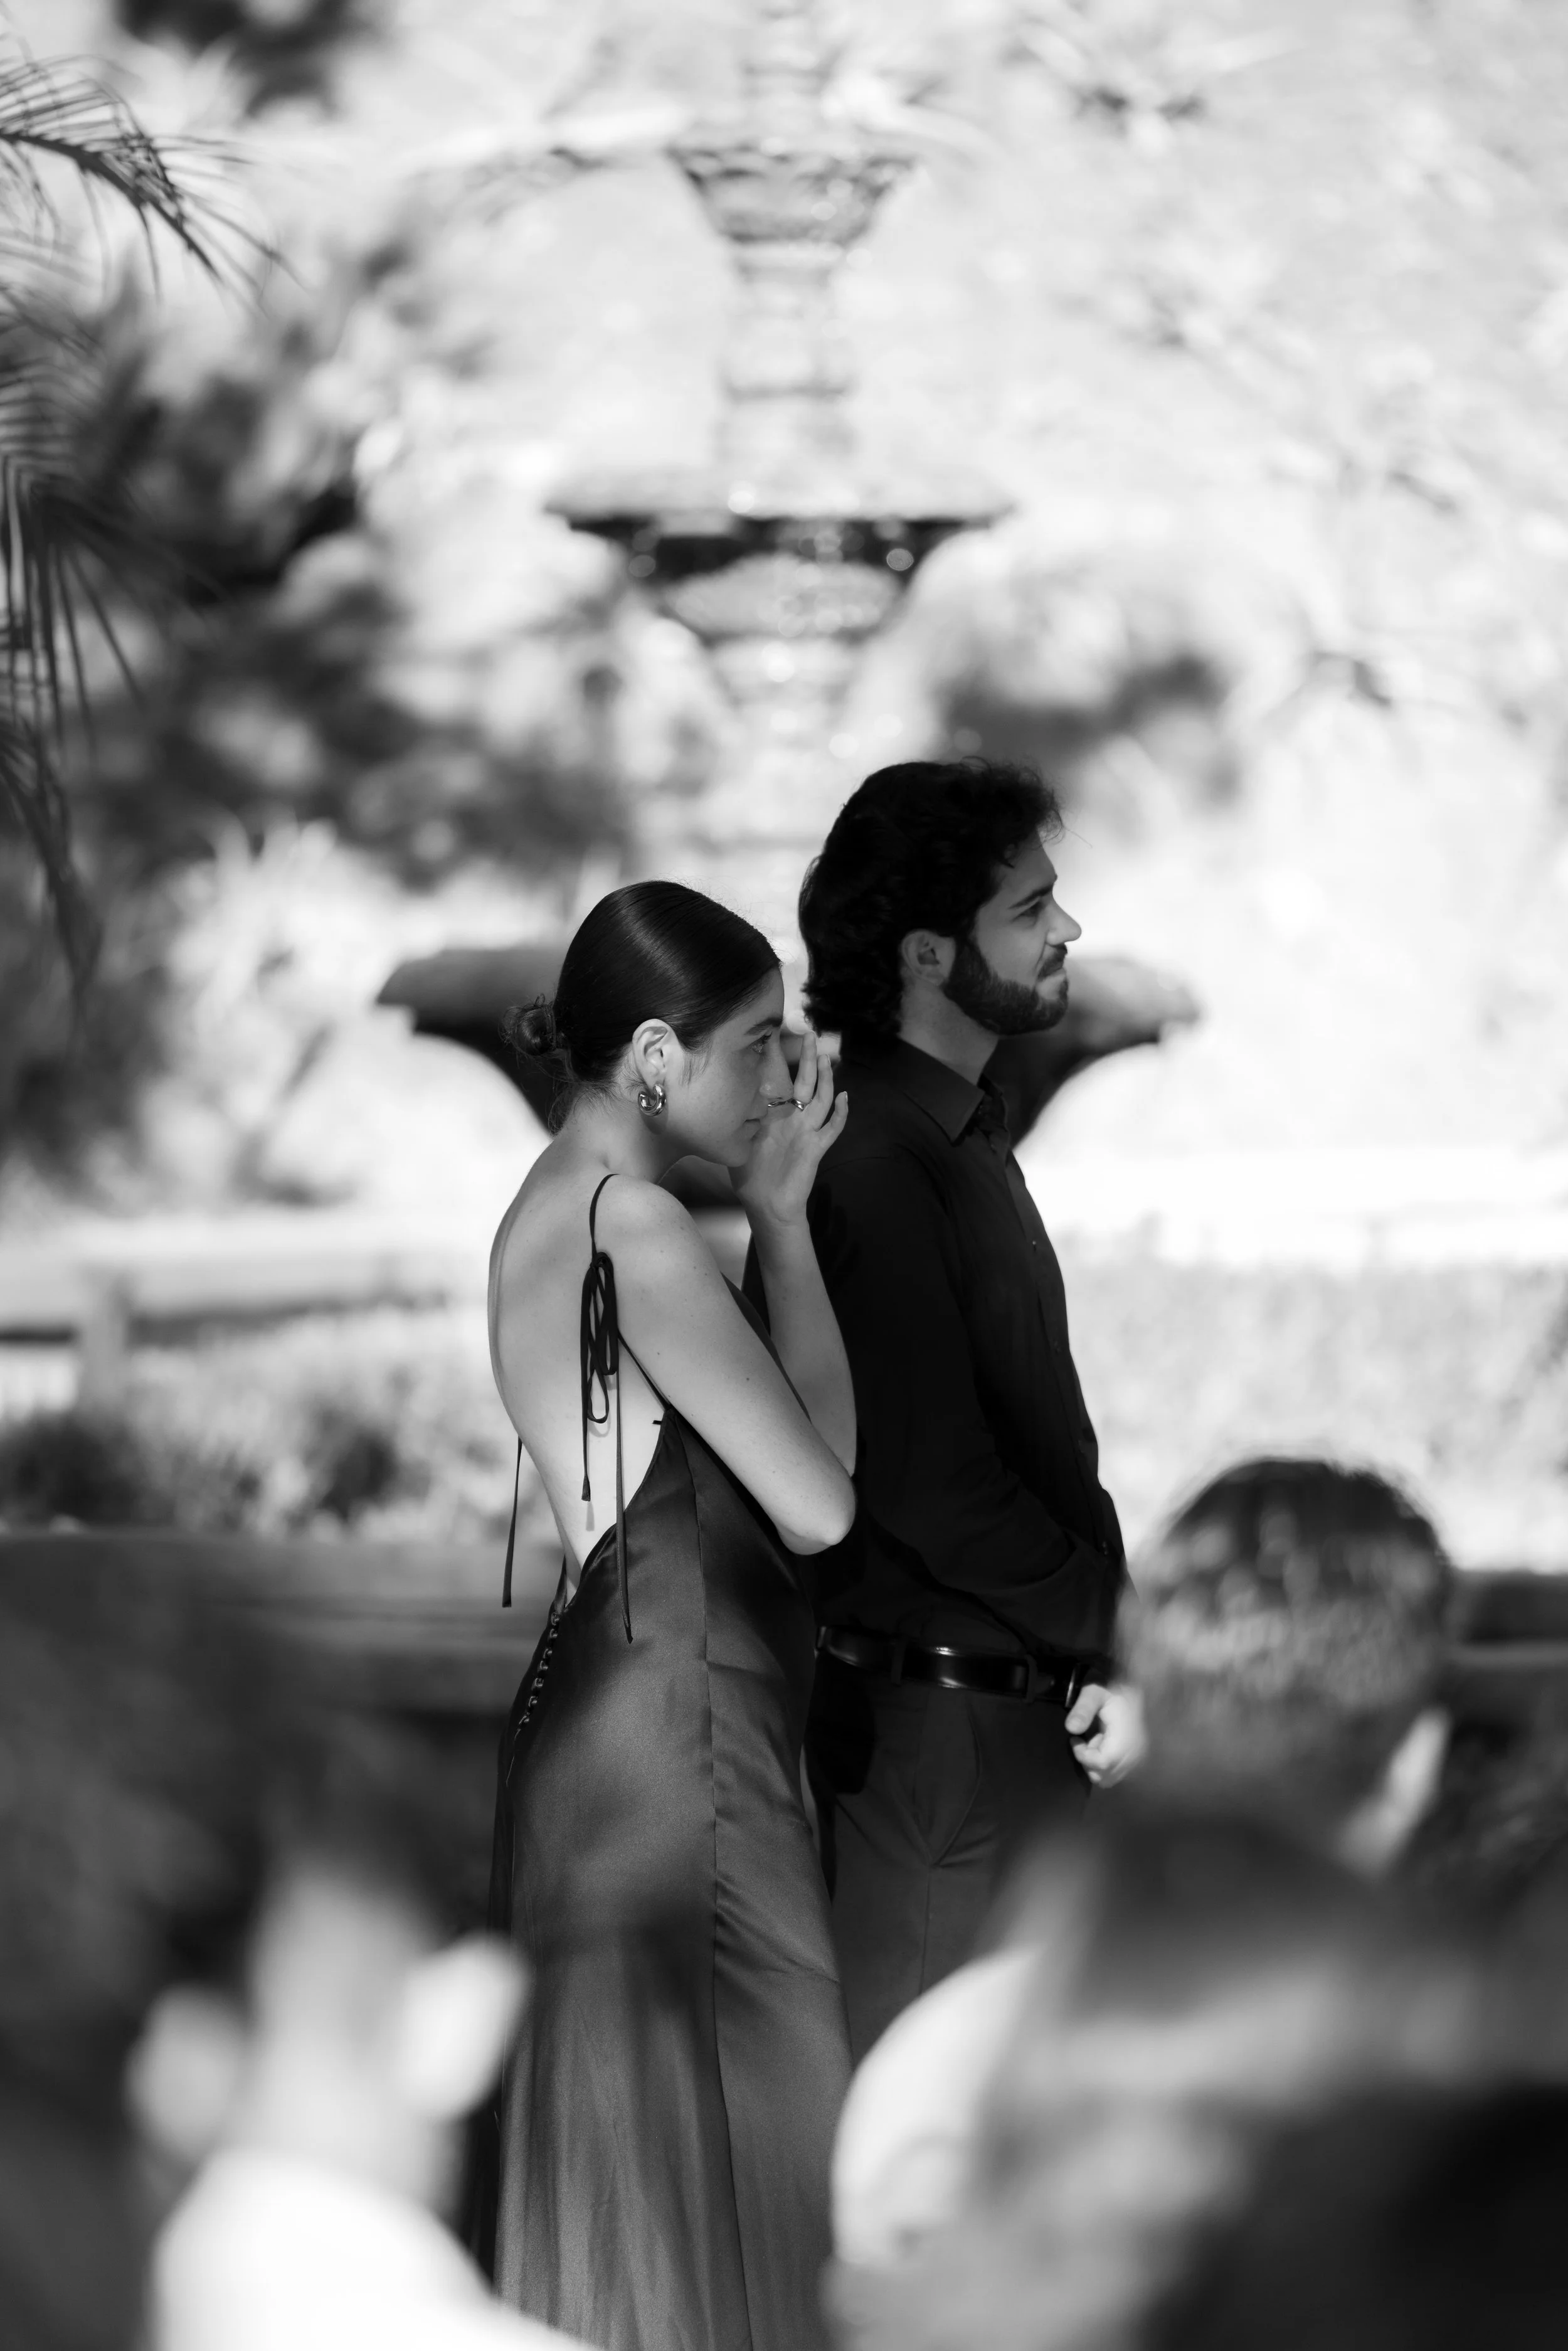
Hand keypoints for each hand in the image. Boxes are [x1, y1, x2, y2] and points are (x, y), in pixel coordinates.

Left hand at [732, 1028, 847, 1230]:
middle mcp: (795, 1120)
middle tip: (811, 1035)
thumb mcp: (737, 1144)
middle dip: (808, 1060)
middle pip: (806, 1083)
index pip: (781, 1080)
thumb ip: (735, 1123)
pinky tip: (845, 1098)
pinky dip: (840, 1114)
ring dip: (826, 1079)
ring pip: (821, 1100)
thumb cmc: (751, 1178)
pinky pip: (832, 1129)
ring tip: (827, 1059)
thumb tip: (719, 1102)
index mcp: (776, 1117)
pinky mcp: (815, 1149)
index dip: (781, 1058)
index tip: (778, 1033)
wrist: (767, 1206)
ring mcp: (807, 1133)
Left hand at [1065, 1680, 1144, 1788]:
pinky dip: (1104, 1765)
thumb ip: (1082, 1709)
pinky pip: (1114, 1774)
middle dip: (1088, 1760)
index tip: (1075, 1739)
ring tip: (1095, 1741)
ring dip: (1095, 1764)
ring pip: (1107, 1778)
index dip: (1084, 1756)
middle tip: (1086, 1740)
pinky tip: (1104, 1745)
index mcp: (1126, 1737)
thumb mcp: (1093, 1693)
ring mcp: (1136, 1759)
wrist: (1133, 1694)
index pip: (1103, 1763)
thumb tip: (1071, 1729)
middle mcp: (1134, 1753)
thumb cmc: (1111, 1692)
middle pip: (1103, 1775)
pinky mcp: (1135, 1762)